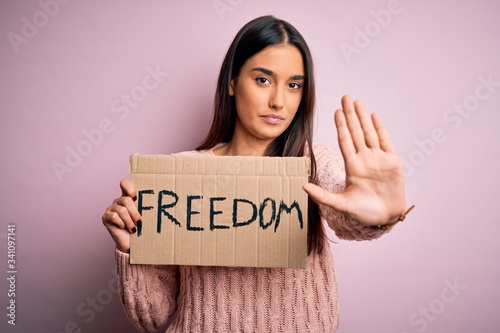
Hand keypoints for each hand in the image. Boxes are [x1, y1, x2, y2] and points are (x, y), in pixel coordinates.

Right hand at [102, 179, 141, 252]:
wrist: (132, 244)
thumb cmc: (140, 229)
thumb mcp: (146, 216)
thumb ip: (147, 207)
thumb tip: (160, 200)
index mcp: (128, 197)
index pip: (125, 183)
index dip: (129, 187)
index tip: (135, 196)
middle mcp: (118, 201)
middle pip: (126, 200)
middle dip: (135, 212)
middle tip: (139, 222)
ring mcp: (111, 208)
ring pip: (121, 210)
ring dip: (130, 221)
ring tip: (133, 228)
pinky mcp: (105, 217)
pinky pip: (114, 216)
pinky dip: (121, 223)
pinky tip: (124, 228)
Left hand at [303, 95, 406, 225]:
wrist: (385, 218)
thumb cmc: (363, 213)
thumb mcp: (341, 205)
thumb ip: (322, 196)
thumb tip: (303, 186)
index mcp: (352, 167)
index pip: (345, 141)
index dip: (341, 126)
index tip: (336, 111)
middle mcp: (364, 159)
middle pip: (355, 132)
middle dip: (350, 115)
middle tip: (345, 97)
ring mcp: (378, 159)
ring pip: (369, 133)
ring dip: (363, 117)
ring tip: (357, 102)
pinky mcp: (393, 162)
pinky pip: (385, 141)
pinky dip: (380, 128)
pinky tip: (374, 116)